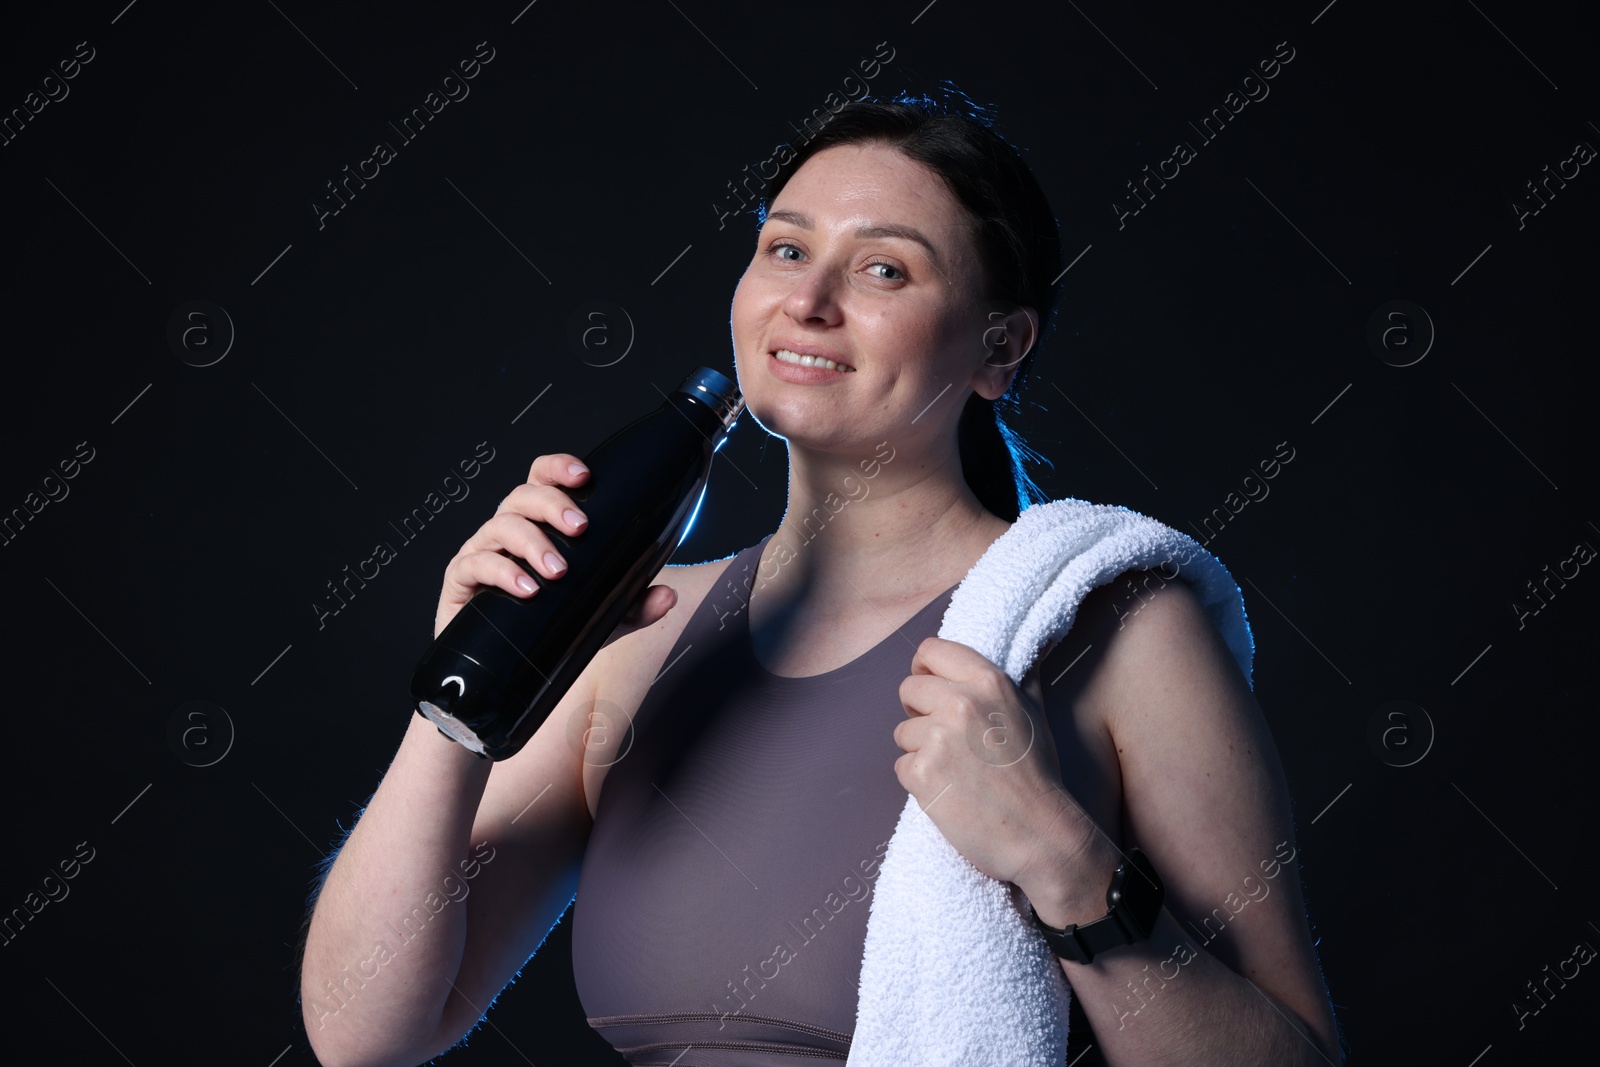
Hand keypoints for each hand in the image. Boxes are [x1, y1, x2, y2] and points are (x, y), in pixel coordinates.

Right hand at [433, 452, 676, 640]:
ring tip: (557, 571)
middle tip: (581, 529)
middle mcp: (508, 530)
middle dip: (553, 505)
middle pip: (523, 495)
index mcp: (538, 524)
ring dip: (533, 543)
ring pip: (501, 525)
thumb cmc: (549, 628)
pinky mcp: (461, 580)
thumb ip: (633, 605)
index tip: (585, 476)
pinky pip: (475, 563)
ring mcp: (482, 551)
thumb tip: (667, 596)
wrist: (508, 670)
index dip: (559, 468)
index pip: (543, 479)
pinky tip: (526, 589)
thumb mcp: (600, 617)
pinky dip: (502, 572)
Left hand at [893, 637, 1100, 896]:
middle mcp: (960, 703)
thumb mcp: (1032, 713)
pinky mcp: (921, 773)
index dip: (926, 670)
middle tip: (948, 740)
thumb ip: (1018, 676)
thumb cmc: (1037, 775)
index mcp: (988, 682)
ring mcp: (938, 738)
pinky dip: (919, 782)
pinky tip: (949, 792)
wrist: (1039, 834)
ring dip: (921, 752)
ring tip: (957, 772)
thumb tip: (1034, 642)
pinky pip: (901, 766)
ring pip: (903, 732)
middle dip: (920, 713)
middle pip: (908, 690)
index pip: (931, 650)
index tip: (931, 689)